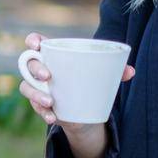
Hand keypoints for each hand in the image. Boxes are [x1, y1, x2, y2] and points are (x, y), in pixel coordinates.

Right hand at [17, 32, 133, 131]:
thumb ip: (114, 71)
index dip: (32, 41)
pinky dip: (43, 112)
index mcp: (52, 55)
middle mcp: (40, 69)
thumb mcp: (100, 75)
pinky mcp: (39, 104)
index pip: (35, 42)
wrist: (84, 110)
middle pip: (28, 63)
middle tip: (48, 76)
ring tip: (50, 102)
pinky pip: (34, 106)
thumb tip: (131, 71)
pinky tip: (53, 116)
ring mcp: (38, 87)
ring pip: (26, 86)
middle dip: (35, 69)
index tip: (37, 45)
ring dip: (36, 94)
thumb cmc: (89, 81)